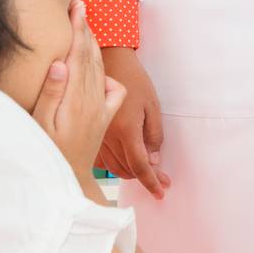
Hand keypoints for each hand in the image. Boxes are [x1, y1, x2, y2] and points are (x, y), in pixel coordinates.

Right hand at [33, 0, 125, 178]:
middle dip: (85, 27)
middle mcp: (91, 99)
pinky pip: (111, 89)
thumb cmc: (47, 154)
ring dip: (93, 42)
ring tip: (86, 21)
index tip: (75, 8)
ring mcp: (100, 107)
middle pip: (89, 55)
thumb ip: (51, 93)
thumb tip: (60, 62)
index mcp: (75, 99)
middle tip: (80, 3)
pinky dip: (105, 72)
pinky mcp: (105, 116)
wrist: (69, 181)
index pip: (76, 54)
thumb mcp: (42, 125)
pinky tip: (98, 65)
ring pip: (99, 67)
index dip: (76, 29)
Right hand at [98, 46, 171, 198]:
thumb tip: (154, 160)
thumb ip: (154, 134)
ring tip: (145, 170)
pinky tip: (124, 160)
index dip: (151, 181)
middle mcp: (109, 137)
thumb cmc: (135, 79)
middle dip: (144, 178)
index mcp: (127, 130)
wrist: (110, 61)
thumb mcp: (153, 105)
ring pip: (114, 166)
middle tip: (160, 179)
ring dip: (130, 172)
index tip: (161, 192)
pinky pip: (102, 158)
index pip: (140, 165)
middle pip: (126, 170)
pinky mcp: (92, 131)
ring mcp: (98, 135)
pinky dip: (114, 164)